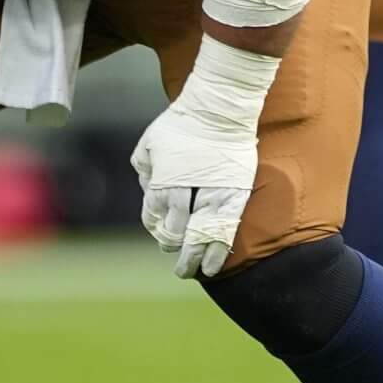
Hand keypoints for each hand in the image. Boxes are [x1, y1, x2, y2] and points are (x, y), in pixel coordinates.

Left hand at [129, 89, 260, 279]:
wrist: (219, 110)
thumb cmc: (180, 124)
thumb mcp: (148, 145)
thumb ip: (145, 170)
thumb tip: (148, 189)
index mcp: (163, 183)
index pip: (157, 219)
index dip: (160, 232)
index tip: (165, 240)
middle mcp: (187, 193)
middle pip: (180, 233)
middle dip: (180, 253)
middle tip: (181, 268)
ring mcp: (213, 193)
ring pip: (204, 235)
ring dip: (201, 256)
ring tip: (202, 271)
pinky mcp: (236, 192)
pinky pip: (228, 226)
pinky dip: (222, 245)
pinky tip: (219, 260)